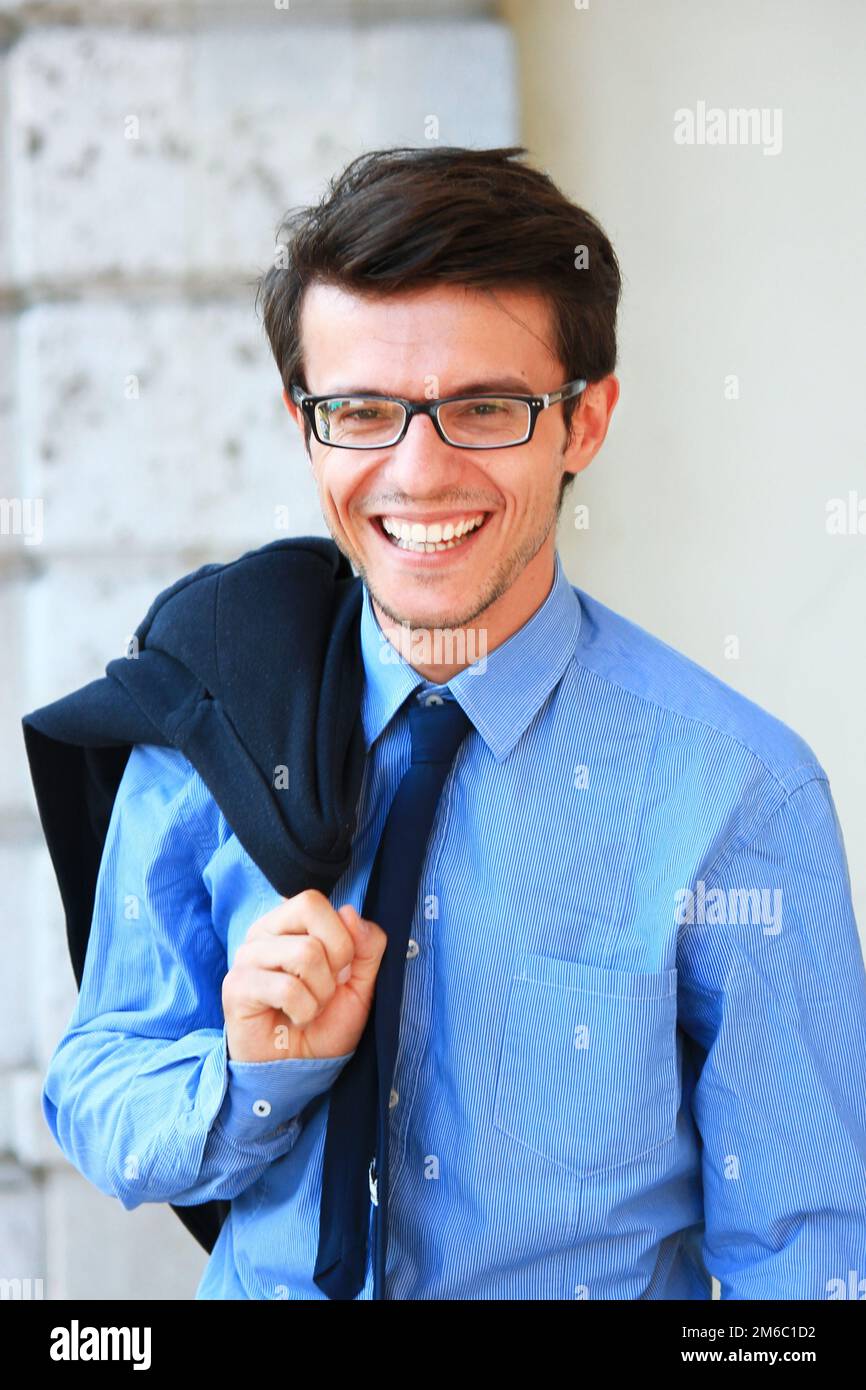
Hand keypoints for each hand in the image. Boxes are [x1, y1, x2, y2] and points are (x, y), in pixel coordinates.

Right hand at [222, 889, 386, 1062]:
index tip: (338, 969)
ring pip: (305, 951)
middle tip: (323, 989)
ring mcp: (246, 958)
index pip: (314, 901)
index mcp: (288, 923)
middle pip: (308, 909)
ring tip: (309, 1008)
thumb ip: (367, 947)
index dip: (340, 936)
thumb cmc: (324, 1023)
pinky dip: (304, 1010)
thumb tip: (351, 913)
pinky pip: (287, 988)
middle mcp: (262, 933)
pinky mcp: (236, 987)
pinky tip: (294, 1018)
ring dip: (320, 992)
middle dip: (334, 958)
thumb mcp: (361, 984)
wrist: (298, 1070)